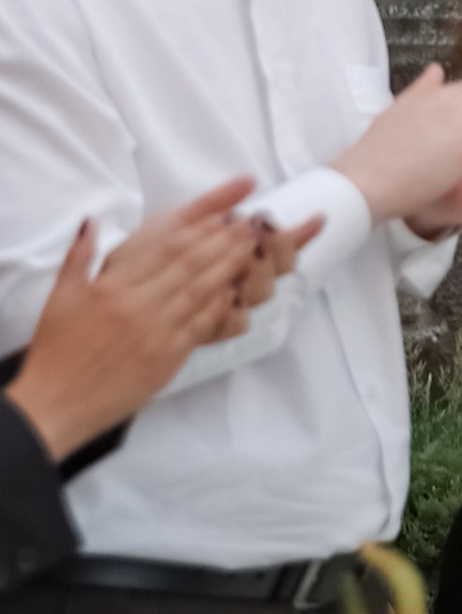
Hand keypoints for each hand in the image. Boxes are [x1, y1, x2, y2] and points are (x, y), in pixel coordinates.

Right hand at [10, 185, 315, 462]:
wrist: (56, 403)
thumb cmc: (57, 351)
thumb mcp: (59, 297)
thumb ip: (79, 256)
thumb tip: (92, 221)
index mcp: (112, 286)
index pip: (164, 246)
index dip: (199, 224)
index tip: (225, 210)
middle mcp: (137, 305)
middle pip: (189, 263)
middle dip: (223, 240)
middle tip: (250, 223)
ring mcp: (155, 332)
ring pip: (200, 291)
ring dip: (230, 267)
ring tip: (252, 248)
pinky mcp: (166, 359)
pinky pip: (200, 327)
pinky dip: (220, 308)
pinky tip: (237, 292)